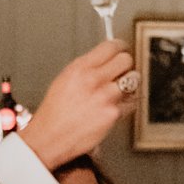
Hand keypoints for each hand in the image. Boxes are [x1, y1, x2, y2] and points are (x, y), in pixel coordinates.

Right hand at [18, 41, 134, 168]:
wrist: (50, 137)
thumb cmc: (55, 112)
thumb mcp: (65, 79)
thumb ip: (87, 67)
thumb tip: (106, 58)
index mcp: (80, 68)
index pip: (111, 46)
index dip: (120, 47)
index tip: (123, 49)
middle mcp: (93, 80)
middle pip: (126, 60)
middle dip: (126, 64)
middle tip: (122, 70)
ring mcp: (105, 97)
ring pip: (133, 80)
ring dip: (129, 84)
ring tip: (118, 90)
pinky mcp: (114, 113)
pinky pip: (132, 102)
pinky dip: (128, 104)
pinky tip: (116, 106)